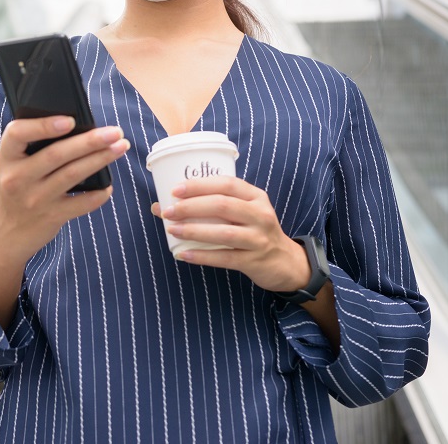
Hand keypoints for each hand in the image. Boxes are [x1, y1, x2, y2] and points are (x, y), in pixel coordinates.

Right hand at [0, 116, 127, 329]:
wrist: (8, 232)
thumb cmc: (15, 187)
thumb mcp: (11, 163)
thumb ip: (31, 144)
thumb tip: (76, 124)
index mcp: (6, 157)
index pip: (18, 133)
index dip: (44, 125)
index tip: (70, 120)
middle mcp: (17, 178)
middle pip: (56, 154)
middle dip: (89, 141)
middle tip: (115, 132)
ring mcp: (34, 199)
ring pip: (72, 175)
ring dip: (100, 159)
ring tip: (120, 147)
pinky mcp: (51, 216)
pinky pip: (80, 203)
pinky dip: (97, 195)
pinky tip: (108, 186)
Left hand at [150, 176, 310, 293]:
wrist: (285, 262)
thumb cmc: (253, 231)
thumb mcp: (243, 211)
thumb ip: (211, 205)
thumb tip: (161, 205)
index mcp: (255, 196)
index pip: (226, 184)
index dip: (199, 185)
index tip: (175, 190)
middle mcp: (260, 215)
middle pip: (223, 205)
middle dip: (191, 207)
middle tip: (168, 212)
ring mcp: (259, 239)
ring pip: (223, 233)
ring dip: (194, 231)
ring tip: (172, 230)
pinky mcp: (254, 261)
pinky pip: (224, 258)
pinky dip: (201, 256)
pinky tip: (183, 254)